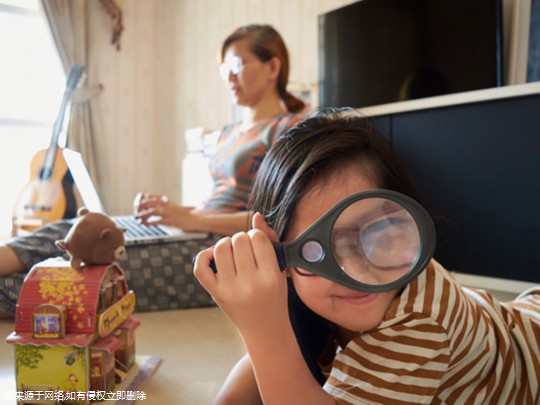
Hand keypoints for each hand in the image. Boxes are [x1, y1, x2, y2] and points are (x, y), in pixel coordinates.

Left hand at [133, 192, 197, 229]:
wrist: (195, 220)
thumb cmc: (185, 216)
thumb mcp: (175, 208)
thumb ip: (166, 206)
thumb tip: (157, 208)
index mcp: (168, 202)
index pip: (154, 197)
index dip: (145, 199)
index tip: (138, 203)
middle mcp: (168, 206)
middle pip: (152, 202)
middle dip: (142, 206)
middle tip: (136, 211)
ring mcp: (170, 213)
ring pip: (154, 211)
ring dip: (144, 214)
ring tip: (138, 218)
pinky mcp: (171, 220)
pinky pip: (159, 220)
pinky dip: (151, 222)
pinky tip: (146, 224)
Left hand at [194, 213, 288, 335]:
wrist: (265, 328)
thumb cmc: (274, 295)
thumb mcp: (280, 269)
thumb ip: (270, 240)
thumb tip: (255, 216)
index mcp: (271, 277)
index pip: (258, 238)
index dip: (257, 235)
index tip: (258, 244)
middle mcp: (250, 284)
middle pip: (239, 240)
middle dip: (242, 239)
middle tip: (246, 249)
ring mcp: (230, 290)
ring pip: (220, 249)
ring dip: (226, 243)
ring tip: (232, 252)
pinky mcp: (216, 293)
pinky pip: (200, 267)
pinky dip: (204, 255)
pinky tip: (214, 256)